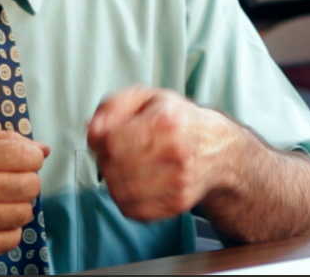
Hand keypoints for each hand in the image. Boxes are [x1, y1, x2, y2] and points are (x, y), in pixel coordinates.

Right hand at [0, 131, 49, 259]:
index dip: (32, 156)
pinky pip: (12, 238)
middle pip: (30, 185)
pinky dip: (9, 228)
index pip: (24, 155)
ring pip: (25, 212)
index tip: (26, 159)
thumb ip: (2, 141)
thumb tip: (43, 149)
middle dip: (27, 179)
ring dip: (18, 204)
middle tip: (11, 179)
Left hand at [87, 86, 237, 221]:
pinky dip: (124, 200)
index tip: (103, 137)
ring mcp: (178, 182)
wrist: (217, 149)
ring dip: (112, 181)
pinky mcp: (177, 204)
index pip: (111, 142)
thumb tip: (92, 130)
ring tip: (121, 167)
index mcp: (165, 122)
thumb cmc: (176, 119)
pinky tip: (132, 183)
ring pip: (120, 193)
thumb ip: (112, 106)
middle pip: (114, 168)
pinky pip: (134, 211)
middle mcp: (175, 154)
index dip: (99, 141)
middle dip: (104, 160)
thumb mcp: (145, 97)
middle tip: (113, 152)